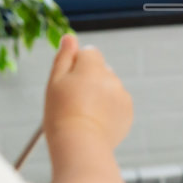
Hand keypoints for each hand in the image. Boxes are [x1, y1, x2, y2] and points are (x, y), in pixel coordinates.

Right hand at [43, 34, 132, 149]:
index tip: (68, 83)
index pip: (89, 53)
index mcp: (93, 65)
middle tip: (74, 101)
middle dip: (90, 80)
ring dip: (100, 95)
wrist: (80, 145)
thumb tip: (70, 37)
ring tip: (84, 114)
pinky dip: (109, 110)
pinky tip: (95, 122)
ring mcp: (122, 94)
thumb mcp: (55, 82)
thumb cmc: (61, 114)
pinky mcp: (127, 112)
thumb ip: (64, 57)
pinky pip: (117, 104)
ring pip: (109, 88)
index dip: (77, 66)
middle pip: (101, 70)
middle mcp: (111, 76)